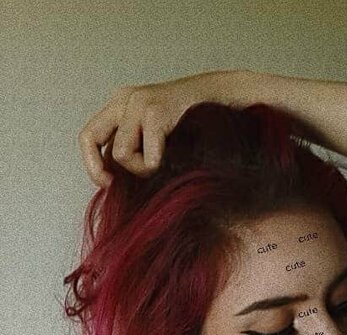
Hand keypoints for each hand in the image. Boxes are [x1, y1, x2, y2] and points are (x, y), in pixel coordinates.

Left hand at [77, 70, 239, 188]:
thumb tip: (114, 181)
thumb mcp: (153, 137)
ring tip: (160, 163)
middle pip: (91, 139)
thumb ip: (133, 150)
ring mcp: (138, 102)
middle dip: (102, 169)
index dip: (91, 163)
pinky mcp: (154, 110)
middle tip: (118, 185)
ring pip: (121, 153)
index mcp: (121, 105)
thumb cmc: (191, 126)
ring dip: (141, 169)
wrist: (221, 100)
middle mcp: (125, 99)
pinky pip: (146, 156)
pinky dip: (156, 165)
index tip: (106, 183)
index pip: (88, 135)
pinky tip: (172, 158)